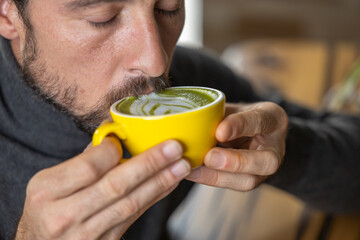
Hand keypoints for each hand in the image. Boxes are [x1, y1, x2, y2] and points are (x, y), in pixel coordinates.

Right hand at [15, 138, 189, 239]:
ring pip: (131, 203)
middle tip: (174, 148)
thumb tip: (116, 135)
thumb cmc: (46, 208)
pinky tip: (168, 183)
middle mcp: (64, 215)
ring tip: (181, 166)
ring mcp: (85, 234)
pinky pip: (135, 216)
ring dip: (160, 182)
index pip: (90, 166)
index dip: (114, 150)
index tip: (128, 138)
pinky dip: (154, 197)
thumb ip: (83, 161)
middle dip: (150, 164)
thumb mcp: (50, 182)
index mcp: (46, 191)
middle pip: (116, 185)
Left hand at [186, 102, 287, 190]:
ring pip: (249, 180)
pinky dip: (210, 179)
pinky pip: (233, 185)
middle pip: (266, 162)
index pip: (260, 121)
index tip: (219, 131)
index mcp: (273, 119)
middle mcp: (275, 148)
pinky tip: (192, 173)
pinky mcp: (251, 181)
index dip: (239, 126)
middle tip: (209, 157)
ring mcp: (265, 170)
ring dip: (218, 176)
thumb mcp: (236, 108)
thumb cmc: (242, 117)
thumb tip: (194, 118)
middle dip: (235, 161)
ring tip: (193, 169)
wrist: (253, 135)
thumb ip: (221, 114)